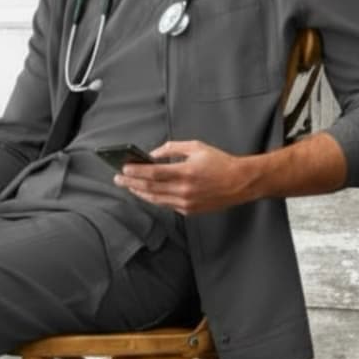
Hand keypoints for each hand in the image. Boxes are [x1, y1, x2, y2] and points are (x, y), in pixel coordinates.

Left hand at [112, 139, 254, 214]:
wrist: (241, 183)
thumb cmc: (220, 162)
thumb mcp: (196, 147)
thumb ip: (172, 148)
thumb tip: (152, 155)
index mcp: (186, 172)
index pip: (153, 174)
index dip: (136, 172)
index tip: (123, 168)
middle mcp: (185, 190)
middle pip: (150, 188)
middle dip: (131, 183)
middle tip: (117, 179)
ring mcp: (186, 203)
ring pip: (155, 199)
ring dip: (139, 193)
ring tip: (128, 186)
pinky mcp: (189, 211)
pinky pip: (166, 205)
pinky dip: (154, 198)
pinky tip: (145, 193)